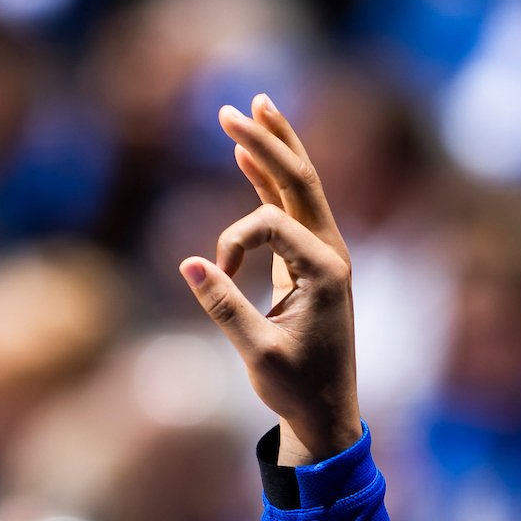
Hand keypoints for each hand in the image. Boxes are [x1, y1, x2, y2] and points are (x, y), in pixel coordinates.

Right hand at [180, 94, 361, 465]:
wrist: (326, 412)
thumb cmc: (295, 388)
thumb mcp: (258, 353)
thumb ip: (225, 308)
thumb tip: (189, 264)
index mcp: (327, 271)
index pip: (271, 225)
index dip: (233, 243)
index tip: (216, 276)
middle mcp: (331, 253)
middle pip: (299, 181)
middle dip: (267, 142)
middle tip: (233, 109)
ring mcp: (322, 254)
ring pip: (299, 188)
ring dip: (274, 148)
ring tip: (253, 107)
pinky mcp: (307, 263)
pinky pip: (288, 210)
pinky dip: (268, 181)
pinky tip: (248, 156)